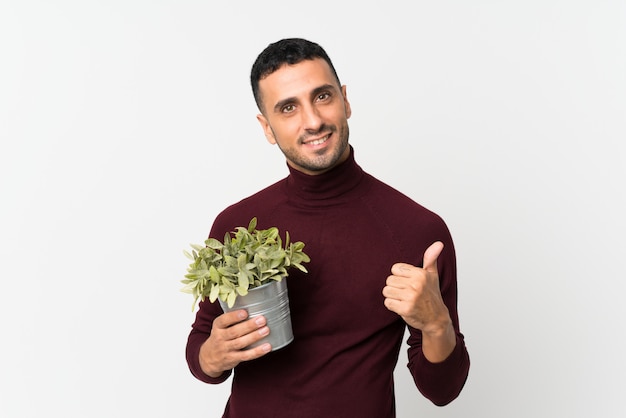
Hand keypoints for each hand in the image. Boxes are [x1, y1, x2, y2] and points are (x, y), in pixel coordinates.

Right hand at [199, 310, 271, 377]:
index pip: (223, 320)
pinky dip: (257, 352)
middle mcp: (220, 338)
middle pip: (234, 332)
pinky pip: (246, 356)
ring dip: (254, 337)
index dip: (234, 316)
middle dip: (249, 326)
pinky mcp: (232, 359)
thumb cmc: (220, 337)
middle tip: (262, 320)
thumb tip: (253, 305)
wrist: (209, 358)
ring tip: (266, 330)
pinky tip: (267, 347)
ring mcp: (226, 349)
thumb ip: (232, 318)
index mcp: (217, 326)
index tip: (245, 312)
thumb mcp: (220, 326)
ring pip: (240, 343)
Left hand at [383, 241, 455, 361]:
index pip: (395, 269)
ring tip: (404, 299)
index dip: (399, 276)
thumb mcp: (432, 275)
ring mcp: (411, 297)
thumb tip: (438, 243)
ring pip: (386, 291)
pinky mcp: (405, 309)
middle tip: (407, 293)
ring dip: (392, 297)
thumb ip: (431, 258)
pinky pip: (387, 302)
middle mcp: (416, 284)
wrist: (436, 319)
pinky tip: (402, 307)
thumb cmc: (432, 295)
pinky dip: (392, 306)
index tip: (408, 283)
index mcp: (421, 274)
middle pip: (389, 280)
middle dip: (395, 287)